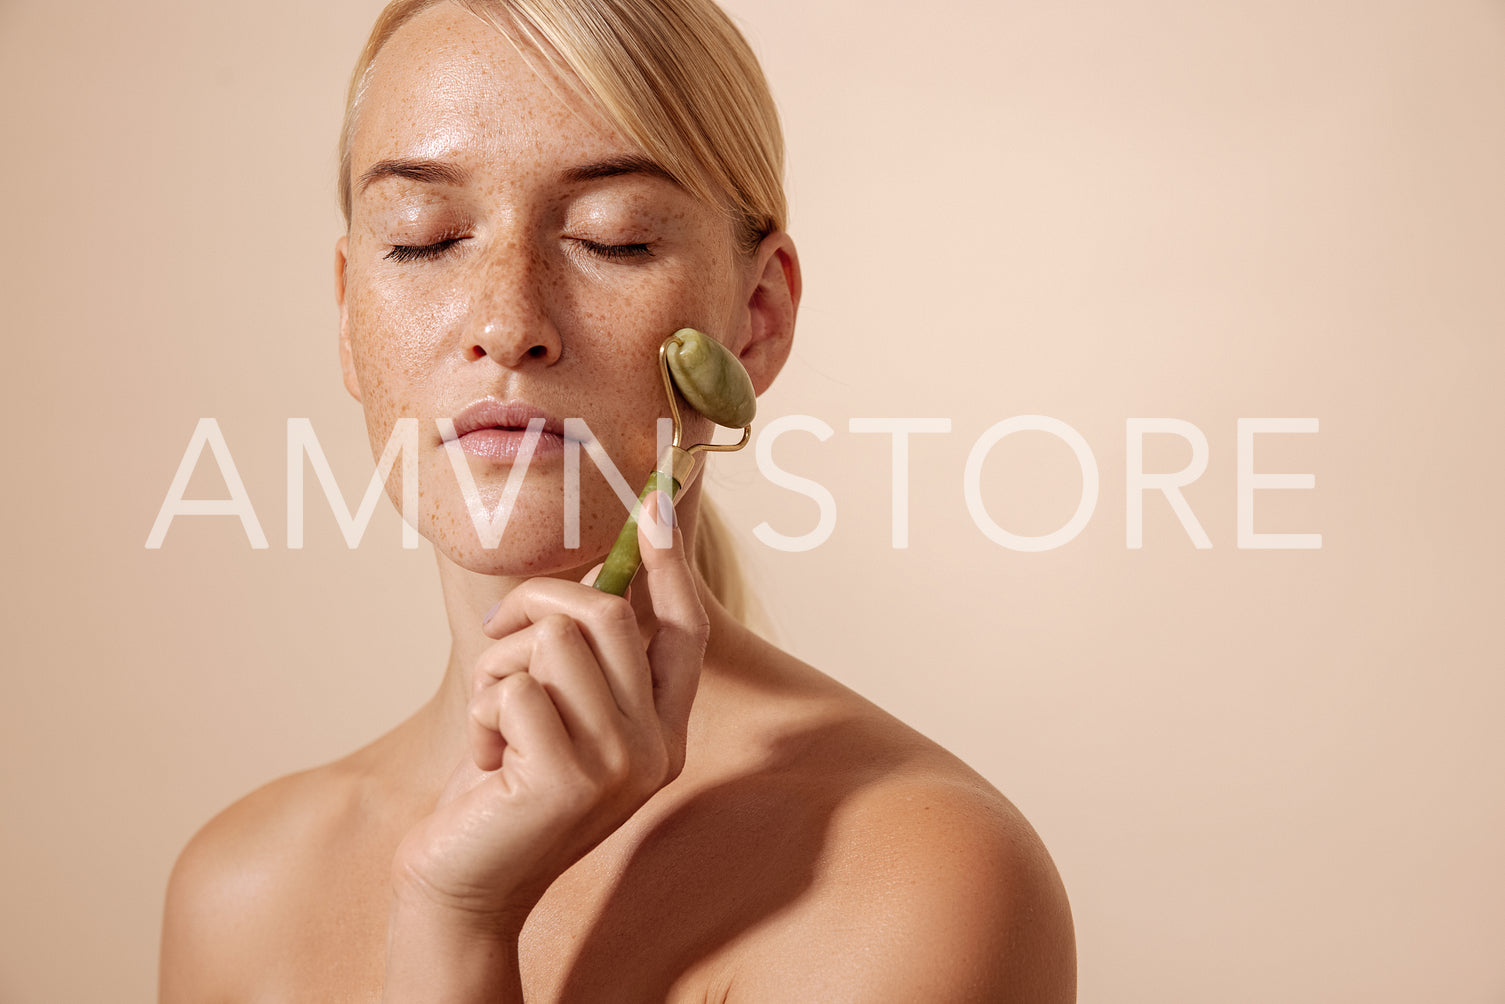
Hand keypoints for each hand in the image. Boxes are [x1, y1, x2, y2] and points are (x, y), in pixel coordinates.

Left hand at [388, 492, 708, 935]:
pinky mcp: (568, 780)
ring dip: (497, 667)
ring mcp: (619, 766)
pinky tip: (488, 759)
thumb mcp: (558, 716)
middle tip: (496, 633)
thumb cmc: (503, 789)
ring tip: (494, 720)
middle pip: (606, 615)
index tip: (655, 509)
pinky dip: (482, 711)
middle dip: (534, 604)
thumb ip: (588, 660)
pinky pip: (513, 689)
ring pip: (553, 643)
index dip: (671, 566)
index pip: (685, 630)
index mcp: (664, 730)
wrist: (463, 884)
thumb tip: (602, 575)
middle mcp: (656, 748)